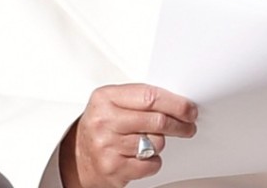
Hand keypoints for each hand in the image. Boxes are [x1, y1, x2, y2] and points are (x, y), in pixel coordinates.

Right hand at [59, 84, 197, 187]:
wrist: (76, 158)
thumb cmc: (101, 126)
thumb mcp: (112, 102)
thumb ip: (140, 98)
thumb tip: (178, 102)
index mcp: (105, 98)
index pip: (150, 96)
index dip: (176, 103)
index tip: (190, 109)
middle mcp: (104, 121)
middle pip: (158, 121)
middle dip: (180, 124)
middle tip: (188, 126)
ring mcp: (108, 146)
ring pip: (157, 143)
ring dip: (160, 143)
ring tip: (149, 141)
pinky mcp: (114, 168)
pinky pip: (151, 164)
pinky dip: (153, 161)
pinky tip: (141, 156)